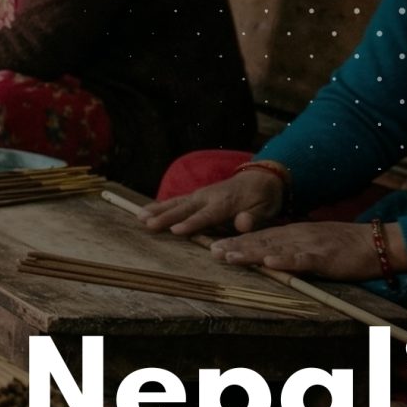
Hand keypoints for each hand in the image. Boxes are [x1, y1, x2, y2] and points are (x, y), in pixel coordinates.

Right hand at [140, 169, 282, 235]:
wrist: (261, 176)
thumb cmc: (264, 197)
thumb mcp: (267, 209)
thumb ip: (254, 217)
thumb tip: (242, 223)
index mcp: (225, 203)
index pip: (206, 215)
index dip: (191, 223)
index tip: (175, 230)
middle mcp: (208, 197)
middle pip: (184, 208)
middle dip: (165, 216)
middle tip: (148, 224)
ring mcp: (200, 195)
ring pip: (176, 203)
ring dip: (157, 210)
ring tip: (139, 217)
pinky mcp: (196, 195)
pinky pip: (176, 200)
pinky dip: (160, 205)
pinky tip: (145, 211)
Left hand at [212, 222, 391, 280]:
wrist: (378, 243)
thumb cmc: (345, 245)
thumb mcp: (313, 243)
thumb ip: (291, 247)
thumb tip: (268, 254)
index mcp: (293, 233)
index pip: (259, 237)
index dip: (237, 241)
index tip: (214, 246)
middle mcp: (297, 236)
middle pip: (260, 241)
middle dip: (235, 246)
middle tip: (211, 251)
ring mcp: (309, 245)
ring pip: (275, 248)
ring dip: (250, 252)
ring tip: (229, 256)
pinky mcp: (325, 257)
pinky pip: (302, 259)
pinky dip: (285, 261)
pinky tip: (269, 262)